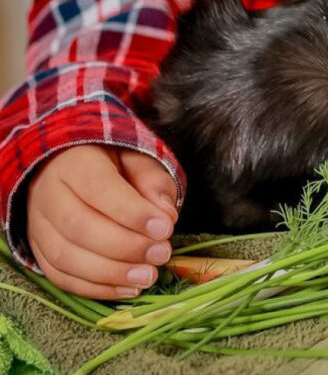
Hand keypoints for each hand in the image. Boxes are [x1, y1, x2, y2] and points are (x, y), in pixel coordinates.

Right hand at [26, 145, 177, 298]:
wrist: (73, 172)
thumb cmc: (114, 166)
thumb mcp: (139, 161)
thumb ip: (154, 183)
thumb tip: (165, 216)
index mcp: (74, 163)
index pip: (99, 188)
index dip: (132, 212)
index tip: (165, 229)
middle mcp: (48, 194)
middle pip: (79, 227)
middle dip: (126, 246)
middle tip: (162, 254)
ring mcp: (38, 226)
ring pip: (66, 257)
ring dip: (111, 273)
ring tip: (148, 276)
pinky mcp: (39, 252)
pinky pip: (61, 277)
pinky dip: (96, 288)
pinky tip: (129, 288)